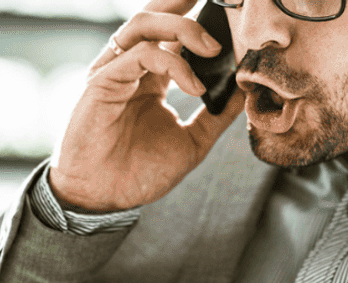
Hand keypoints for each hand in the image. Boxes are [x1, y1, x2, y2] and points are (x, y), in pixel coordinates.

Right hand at [48, 0, 244, 212]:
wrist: (104, 198)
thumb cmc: (139, 173)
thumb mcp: (191, 142)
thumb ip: (215, 116)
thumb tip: (246, 94)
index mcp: (150, 77)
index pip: (175, 35)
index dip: (200, 20)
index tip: (232, 19)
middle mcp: (131, 67)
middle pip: (155, 15)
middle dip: (184, 1)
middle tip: (220, 1)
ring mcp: (115, 71)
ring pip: (144, 23)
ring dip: (183, 27)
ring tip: (213, 48)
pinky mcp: (102, 81)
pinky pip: (138, 54)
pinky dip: (172, 63)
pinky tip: (194, 86)